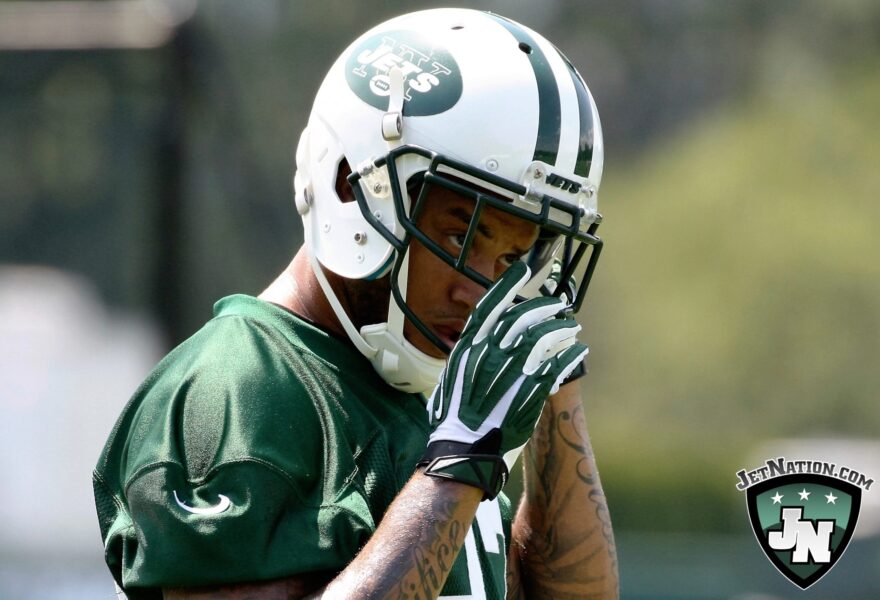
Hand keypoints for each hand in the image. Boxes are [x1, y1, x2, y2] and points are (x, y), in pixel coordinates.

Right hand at [424, 262, 588, 482]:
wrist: (463, 447)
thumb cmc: (455, 413)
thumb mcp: (454, 374)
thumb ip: (471, 353)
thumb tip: (483, 337)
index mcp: (470, 347)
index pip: (490, 306)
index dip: (507, 286)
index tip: (522, 269)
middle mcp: (491, 353)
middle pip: (523, 317)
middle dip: (544, 307)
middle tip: (558, 306)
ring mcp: (512, 370)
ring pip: (545, 338)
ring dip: (562, 331)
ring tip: (572, 330)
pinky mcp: (532, 389)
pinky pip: (558, 365)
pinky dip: (571, 356)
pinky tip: (579, 352)